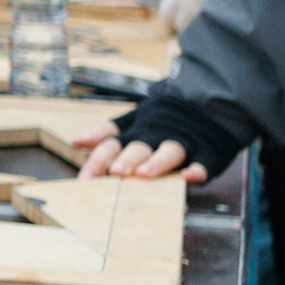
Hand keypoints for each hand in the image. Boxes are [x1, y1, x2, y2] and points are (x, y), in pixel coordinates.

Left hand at [74, 121, 209, 183]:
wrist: (206, 105)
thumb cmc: (161, 121)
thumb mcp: (132, 122)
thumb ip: (106, 134)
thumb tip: (77, 142)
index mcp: (136, 130)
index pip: (112, 143)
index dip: (98, 159)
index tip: (85, 178)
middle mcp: (157, 136)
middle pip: (139, 147)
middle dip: (127, 159)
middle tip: (116, 172)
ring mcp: (183, 143)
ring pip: (170, 151)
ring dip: (157, 162)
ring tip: (145, 174)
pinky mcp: (207, 153)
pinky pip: (203, 162)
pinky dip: (197, 170)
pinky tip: (189, 177)